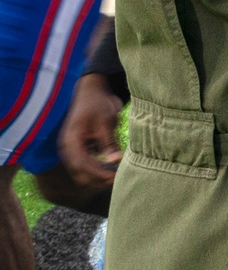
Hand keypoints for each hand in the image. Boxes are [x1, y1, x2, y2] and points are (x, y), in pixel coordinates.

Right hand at [58, 72, 123, 187]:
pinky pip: (86, 166)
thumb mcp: (104, 120)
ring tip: (116, 174)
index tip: (114, 176)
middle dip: (98, 179)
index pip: (81, 165)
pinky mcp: (79, 150)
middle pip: (80, 174)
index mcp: (71, 140)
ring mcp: (72, 150)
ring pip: (83, 173)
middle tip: (118, 177)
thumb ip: (108, 141)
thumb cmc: (96, 102)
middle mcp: (67, 148)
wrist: (89, 91)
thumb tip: (115, 160)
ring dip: (98, 176)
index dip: (98, 174)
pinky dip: (98, 170)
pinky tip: (112, 168)